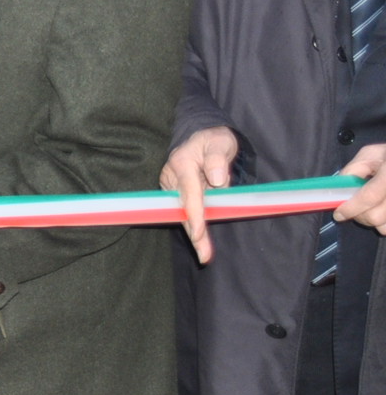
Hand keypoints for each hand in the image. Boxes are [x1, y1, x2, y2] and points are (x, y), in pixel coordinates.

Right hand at [160, 127, 240, 263]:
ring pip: (184, 214)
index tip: (199, 233)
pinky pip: (187, 211)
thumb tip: (216, 179)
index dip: (194, 215)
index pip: (190, 194)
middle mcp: (172, 178)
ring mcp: (173, 187)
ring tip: (205, 254)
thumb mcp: (220, 143)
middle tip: (204, 256)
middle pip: (183, 210)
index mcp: (182, 165)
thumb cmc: (213, 140)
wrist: (203, 138)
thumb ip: (218, 159)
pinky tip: (202, 242)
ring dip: (195, 234)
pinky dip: (195, 226)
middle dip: (194, 234)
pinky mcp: (177, 194)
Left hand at [332, 142, 385, 231]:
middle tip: (354, 208)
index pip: (369, 197)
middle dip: (359, 215)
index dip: (351, 208)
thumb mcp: (371, 154)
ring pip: (385, 228)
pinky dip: (383, 222)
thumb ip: (354, 170)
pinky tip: (382, 209)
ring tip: (372, 207)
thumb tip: (340, 188)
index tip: (339, 214)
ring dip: (374, 221)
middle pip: (376, 217)